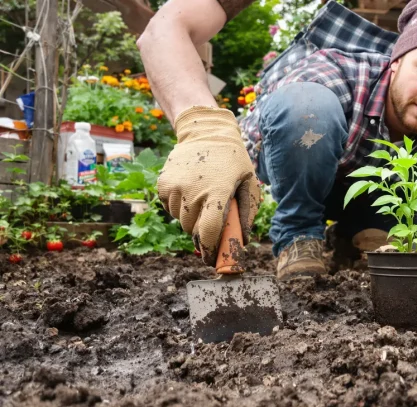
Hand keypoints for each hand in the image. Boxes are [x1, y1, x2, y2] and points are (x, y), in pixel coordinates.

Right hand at [158, 106, 260, 265]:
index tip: (213, 259)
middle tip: (212, 221)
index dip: (210, 250)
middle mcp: (193, 192)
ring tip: (202, 198)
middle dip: (203, 232)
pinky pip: (170, 208)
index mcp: (217, 193)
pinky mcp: (163, 184)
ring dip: (191, 217)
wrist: (205, 132)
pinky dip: (179, 207)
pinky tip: (190, 190)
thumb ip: (248, 212)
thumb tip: (243, 240)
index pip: (209, 232)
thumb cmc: (233, 160)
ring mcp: (175, 188)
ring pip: (181, 220)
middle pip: (194, 230)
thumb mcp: (249, 183)